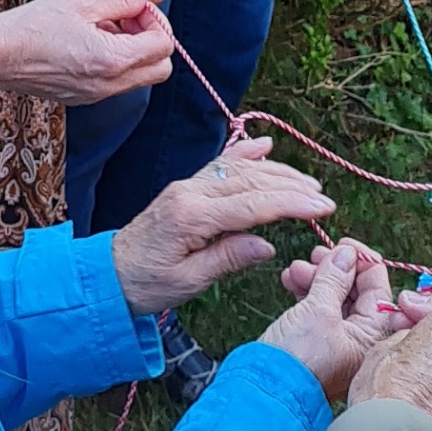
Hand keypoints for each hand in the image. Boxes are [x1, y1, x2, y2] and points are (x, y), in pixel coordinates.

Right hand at [0, 0, 173, 109]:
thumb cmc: (33, 26)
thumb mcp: (81, 2)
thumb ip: (120, 0)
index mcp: (112, 60)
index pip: (163, 46)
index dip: (156, 22)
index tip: (137, 8)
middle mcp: (108, 85)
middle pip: (159, 69)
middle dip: (153, 42)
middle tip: (130, 20)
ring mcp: (95, 95)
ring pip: (138, 78)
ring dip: (134, 53)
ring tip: (107, 28)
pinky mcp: (82, 97)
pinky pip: (115, 83)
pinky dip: (115, 64)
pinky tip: (90, 42)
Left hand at [112, 133, 337, 310]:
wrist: (108, 274)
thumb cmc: (146, 284)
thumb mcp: (188, 282)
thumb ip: (227, 259)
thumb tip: (266, 245)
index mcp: (190, 216)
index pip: (252, 205)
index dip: (291, 204)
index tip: (322, 207)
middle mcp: (190, 193)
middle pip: (251, 182)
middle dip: (291, 187)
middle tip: (323, 198)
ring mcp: (187, 186)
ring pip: (240, 171)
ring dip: (277, 173)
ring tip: (308, 183)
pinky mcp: (186, 188)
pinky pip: (220, 165)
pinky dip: (245, 154)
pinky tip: (264, 146)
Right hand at [257, 238, 401, 400]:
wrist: (264, 390)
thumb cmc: (297, 361)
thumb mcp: (318, 310)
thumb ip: (334, 279)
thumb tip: (346, 255)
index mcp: (373, 335)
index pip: (378, 288)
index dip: (361, 262)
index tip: (343, 245)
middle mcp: (360, 341)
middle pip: (356, 292)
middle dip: (335, 269)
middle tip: (318, 255)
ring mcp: (338, 343)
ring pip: (334, 299)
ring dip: (317, 278)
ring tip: (297, 269)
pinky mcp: (316, 344)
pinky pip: (318, 311)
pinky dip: (306, 293)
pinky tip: (291, 280)